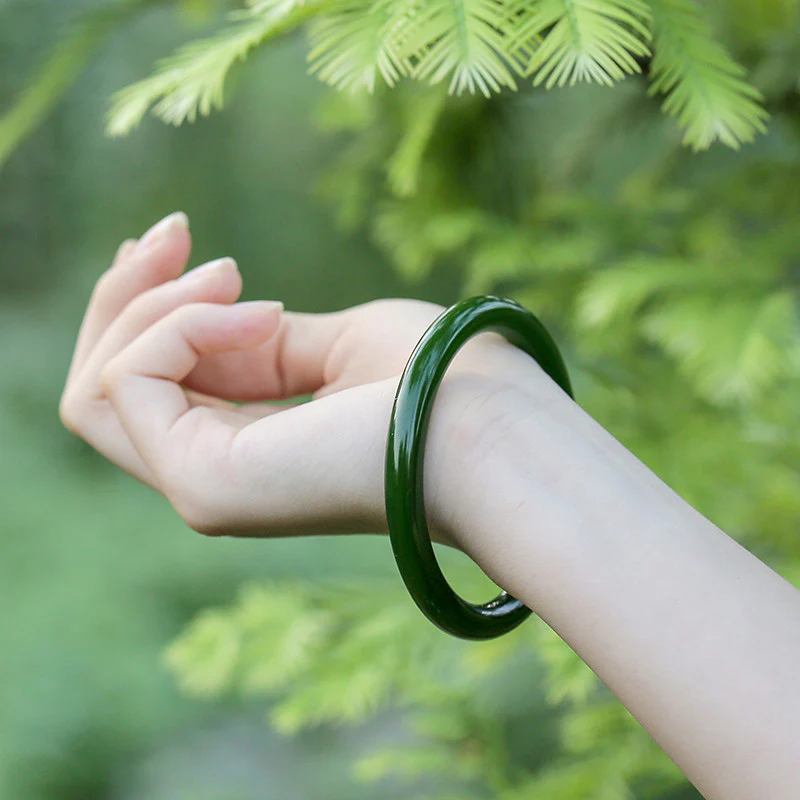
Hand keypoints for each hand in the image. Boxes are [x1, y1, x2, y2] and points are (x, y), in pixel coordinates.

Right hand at [59, 212, 551, 541]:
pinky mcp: (205, 485)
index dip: (147, 307)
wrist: (493, 426)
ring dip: (147, 303)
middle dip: (123, 295)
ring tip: (234, 275)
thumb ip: (260, 344)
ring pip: (100, 384)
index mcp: (250, 450)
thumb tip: (204, 308)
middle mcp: (216, 477)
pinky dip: (181, 325)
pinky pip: (130, 380)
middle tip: (173, 232)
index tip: (174, 239)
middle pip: (102, 388)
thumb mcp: (335, 346)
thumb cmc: (440, 381)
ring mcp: (205, 489)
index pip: (150, 388)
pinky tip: (259, 312)